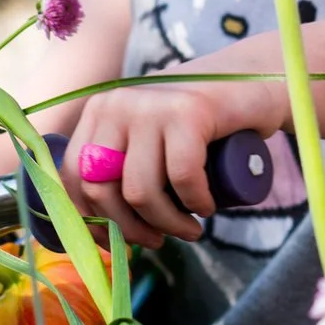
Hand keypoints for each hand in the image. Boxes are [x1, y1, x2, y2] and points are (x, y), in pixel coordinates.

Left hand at [61, 78, 286, 248]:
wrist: (250, 81)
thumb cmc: (199, 123)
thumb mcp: (149, 139)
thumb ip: (119, 164)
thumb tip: (93, 230)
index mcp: (99, 112)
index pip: (74, 176)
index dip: (91, 219)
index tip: (117, 243)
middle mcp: (118, 104)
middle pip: (102, 188)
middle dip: (129, 229)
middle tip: (158, 240)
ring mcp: (152, 106)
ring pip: (140, 190)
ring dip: (167, 224)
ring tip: (190, 229)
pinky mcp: (189, 112)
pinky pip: (182, 177)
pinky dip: (196, 202)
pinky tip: (207, 207)